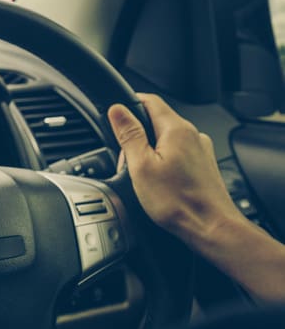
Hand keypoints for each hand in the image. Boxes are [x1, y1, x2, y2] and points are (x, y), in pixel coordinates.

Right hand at [107, 94, 243, 246]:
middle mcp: (193, 135)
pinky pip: (178, 153)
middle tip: (127, 160)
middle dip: (137, 136)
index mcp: (176, 130)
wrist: (211, 228)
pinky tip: (160, 183)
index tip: (116, 117)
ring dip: (150, 151)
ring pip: (166, 139)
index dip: (129, 104)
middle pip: (157, 121)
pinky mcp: (203, 165)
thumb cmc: (179, 202)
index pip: (149, 100)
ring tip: (144, 177)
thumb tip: (117, 110)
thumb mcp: (141, 166)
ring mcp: (200, 150)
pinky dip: (164, 162)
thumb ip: (129, 134)